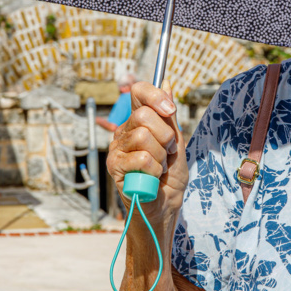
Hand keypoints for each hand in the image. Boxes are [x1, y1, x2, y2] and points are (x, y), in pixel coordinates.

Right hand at [106, 81, 187, 231]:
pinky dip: (155, 170)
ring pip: (143, 137)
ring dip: (161, 156)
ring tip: (160, 167)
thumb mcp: (176, 142)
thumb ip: (169, 116)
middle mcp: (124, 132)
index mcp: (138, 122)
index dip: (154, 96)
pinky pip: (142, 159)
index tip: (170, 109)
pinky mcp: (115, 167)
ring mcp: (117, 149)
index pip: (138, 92)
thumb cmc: (170, 177)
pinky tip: (152, 178)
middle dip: (165, 136)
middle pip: (143, 116)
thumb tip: (166, 82)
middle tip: (168, 152)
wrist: (166, 207)